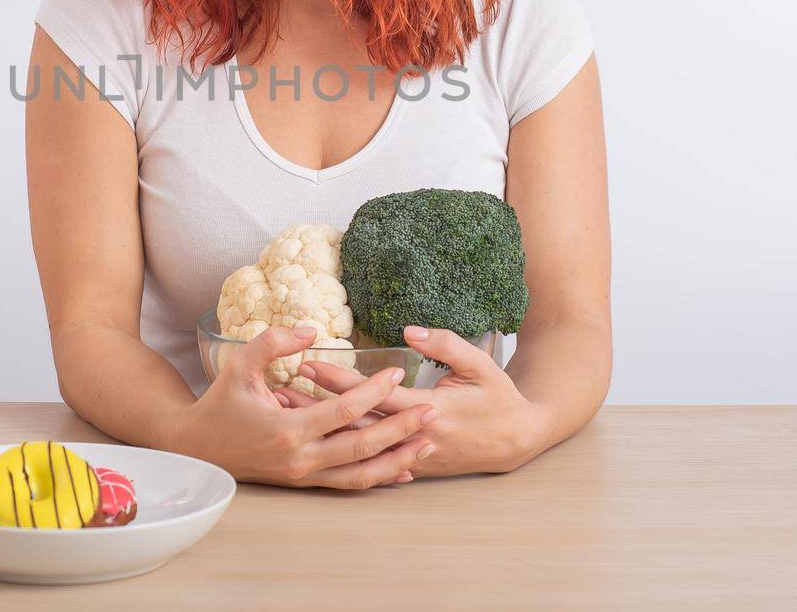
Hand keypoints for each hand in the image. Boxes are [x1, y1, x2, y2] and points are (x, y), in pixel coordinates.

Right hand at [177, 325, 438, 488]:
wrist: (197, 449)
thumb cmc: (219, 404)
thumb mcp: (240, 365)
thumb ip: (275, 342)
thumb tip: (313, 329)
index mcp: (288, 429)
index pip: (344, 411)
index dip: (374, 391)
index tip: (398, 372)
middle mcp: (301, 459)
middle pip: (363, 446)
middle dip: (401, 429)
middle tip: (431, 410)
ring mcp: (305, 476)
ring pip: (361, 474)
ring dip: (398, 459)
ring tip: (427, 443)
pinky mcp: (305, 483)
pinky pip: (349, 484)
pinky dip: (378, 477)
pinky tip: (402, 469)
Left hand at [282, 325, 548, 476]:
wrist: (517, 441)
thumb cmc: (498, 398)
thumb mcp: (479, 364)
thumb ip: (445, 344)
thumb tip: (409, 329)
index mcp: (429, 410)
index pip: (372, 395)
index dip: (338, 380)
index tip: (307, 364)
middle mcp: (415, 438)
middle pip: (355, 422)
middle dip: (317, 406)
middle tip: (280, 391)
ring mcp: (413, 456)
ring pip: (358, 445)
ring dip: (324, 429)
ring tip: (291, 414)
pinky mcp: (414, 466)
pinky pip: (372, 460)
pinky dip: (343, 448)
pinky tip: (320, 437)